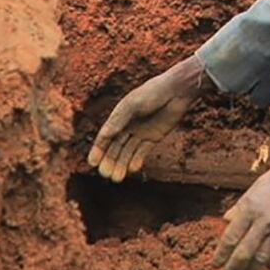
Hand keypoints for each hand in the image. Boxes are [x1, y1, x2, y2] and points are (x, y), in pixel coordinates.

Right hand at [88, 57, 208, 181]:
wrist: (177, 91)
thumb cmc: (152, 93)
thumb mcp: (133, 105)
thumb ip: (118, 120)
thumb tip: (104, 135)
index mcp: (119, 116)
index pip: (106, 136)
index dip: (98, 149)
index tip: (92, 163)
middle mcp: (128, 125)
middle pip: (116, 147)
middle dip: (110, 160)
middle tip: (105, 174)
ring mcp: (141, 132)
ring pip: (128, 151)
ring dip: (122, 164)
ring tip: (117, 177)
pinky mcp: (154, 137)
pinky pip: (142, 151)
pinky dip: (137, 160)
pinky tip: (133, 169)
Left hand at [216, 140, 269, 269]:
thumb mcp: (255, 187)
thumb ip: (240, 206)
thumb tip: (226, 220)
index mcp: (250, 207)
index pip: (230, 238)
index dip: (222, 255)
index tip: (217, 264)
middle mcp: (263, 220)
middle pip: (243, 253)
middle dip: (233, 269)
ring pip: (261, 259)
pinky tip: (268, 266)